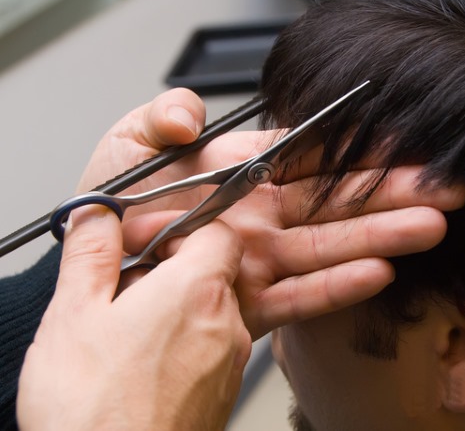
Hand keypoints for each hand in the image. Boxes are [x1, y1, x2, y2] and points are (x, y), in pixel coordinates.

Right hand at [17, 205, 250, 430]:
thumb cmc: (94, 410)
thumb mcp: (75, 313)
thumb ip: (90, 252)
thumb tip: (96, 215)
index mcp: (196, 290)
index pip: (217, 231)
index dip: (179, 226)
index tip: (143, 240)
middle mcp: (226, 322)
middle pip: (211, 270)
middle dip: (168, 268)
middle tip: (123, 287)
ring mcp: (229, 360)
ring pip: (209, 309)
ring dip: (173, 306)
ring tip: (125, 332)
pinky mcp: (223, 391)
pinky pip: (210, 345)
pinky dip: (183, 340)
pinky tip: (141, 364)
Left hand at [76, 88, 464, 339]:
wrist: (93, 266)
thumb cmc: (109, 204)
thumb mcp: (128, 145)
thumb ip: (161, 118)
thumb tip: (190, 112)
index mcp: (242, 171)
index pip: (311, 156)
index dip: (356, 149)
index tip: (401, 143)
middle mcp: (262, 214)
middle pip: (335, 201)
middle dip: (391, 193)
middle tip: (442, 187)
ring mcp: (260, 258)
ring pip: (330, 245)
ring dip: (381, 236)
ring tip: (429, 226)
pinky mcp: (249, 300)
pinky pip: (300, 294)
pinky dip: (337, 287)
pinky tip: (378, 273)